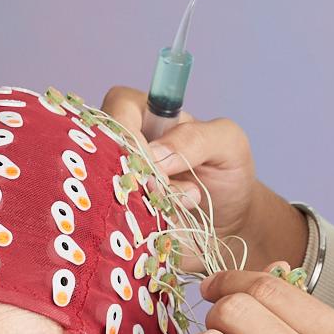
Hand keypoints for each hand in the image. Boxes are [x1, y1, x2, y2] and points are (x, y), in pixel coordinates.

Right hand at [99, 88, 305, 272]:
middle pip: (101, 148)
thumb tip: (155, 154)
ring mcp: (116, 183)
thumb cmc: (228, 176)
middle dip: (137, 173)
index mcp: (147, 117)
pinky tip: (168, 225)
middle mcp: (123, 146)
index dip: (129, 133)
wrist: (232, 226)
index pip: (119, 108)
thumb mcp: (228, 144)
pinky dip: (138, 225)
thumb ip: (197, 137)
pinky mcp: (118, 217)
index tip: (155, 162)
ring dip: (142, 201)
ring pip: (104, 186)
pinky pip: (111, 219)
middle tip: (168, 188)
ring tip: (182, 206)